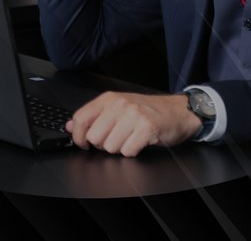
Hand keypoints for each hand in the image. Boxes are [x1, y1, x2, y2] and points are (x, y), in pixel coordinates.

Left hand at [65, 91, 201, 156]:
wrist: (179, 110)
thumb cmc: (149, 110)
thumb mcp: (119, 107)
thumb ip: (94, 116)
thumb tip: (71, 126)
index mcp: (109, 99)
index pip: (80, 118)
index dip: (78, 136)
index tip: (83, 144)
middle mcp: (120, 105)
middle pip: (94, 137)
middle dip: (103, 144)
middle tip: (116, 138)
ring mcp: (134, 116)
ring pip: (110, 147)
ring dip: (120, 148)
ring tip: (131, 138)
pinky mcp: (147, 128)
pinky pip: (127, 151)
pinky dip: (133, 151)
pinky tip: (140, 142)